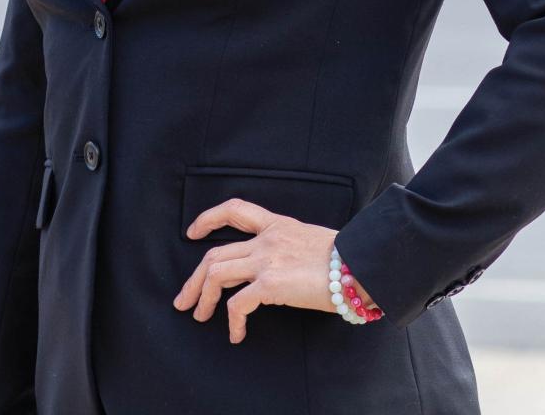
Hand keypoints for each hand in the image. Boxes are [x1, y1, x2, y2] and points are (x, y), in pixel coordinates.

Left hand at [172, 196, 375, 342]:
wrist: (360, 263)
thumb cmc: (346, 256)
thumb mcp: (311, 239)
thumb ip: (290, 246)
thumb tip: (283, 266)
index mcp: (277, 224)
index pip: (235, 209)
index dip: (209, 219)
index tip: (193, 233)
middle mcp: (266, 238)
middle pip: (215, 253)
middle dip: (194, 279)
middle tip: (184, 300)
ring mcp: (266, 259)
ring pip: (217, 274)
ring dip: (203, 299)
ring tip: (200, 317)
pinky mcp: (271, 283)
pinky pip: (237, 303)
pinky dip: (232, 321)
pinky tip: (237, 334)